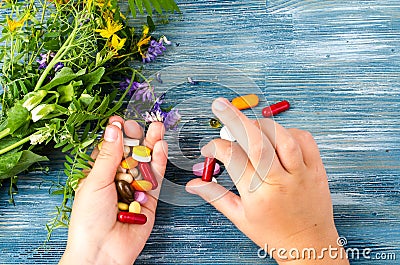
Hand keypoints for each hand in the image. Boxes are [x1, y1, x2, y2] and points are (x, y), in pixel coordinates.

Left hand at [60, 116, 167, 264]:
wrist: (103, 250)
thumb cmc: (89, 220)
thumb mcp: (95, 181)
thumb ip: (109, 155)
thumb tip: (113, 129)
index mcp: (99, 175)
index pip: (110, 149)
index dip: (115, 135)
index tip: (119, 121)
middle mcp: (118, 180)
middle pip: (130, 154)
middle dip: (136, 138)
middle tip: (140, 125)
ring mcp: (135, 188)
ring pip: (145, 163)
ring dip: (151, 145)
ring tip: (157, 128)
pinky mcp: (150, 198)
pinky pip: (155, 177)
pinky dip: (159, 161)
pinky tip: (160, 147)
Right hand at [186, 98, 348, 263]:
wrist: (309, 245)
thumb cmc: (273, 233)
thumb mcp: (240, 218)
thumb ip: (215, 196)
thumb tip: (193, 184)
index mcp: (257, 195)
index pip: (233, 158)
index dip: (216, 147)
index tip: (209, 148)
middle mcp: (279, 181)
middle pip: (257, 141)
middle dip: (235, 119)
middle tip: (220, 105)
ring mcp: (301, 174)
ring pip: (283, 137)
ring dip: (263, 125)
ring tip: (250, 126)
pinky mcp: (317, 169)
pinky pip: (305, 140)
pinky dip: (289, 131)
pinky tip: (278, 136)